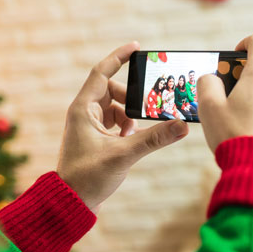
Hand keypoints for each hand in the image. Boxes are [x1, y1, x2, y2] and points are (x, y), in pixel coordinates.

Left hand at [57, 43, 188, 211]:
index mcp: (83, 109)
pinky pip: (115, 123)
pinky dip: (127, 128)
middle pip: (113, 92)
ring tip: (139, 132)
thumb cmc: (88, 178)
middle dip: (132, 98)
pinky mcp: (96, 140)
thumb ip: (154, 139)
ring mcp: (89, 127)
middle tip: (150, 106)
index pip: (102, 72)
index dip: (119, 58)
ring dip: (131, 116)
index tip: (137, 47)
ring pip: (116, 109)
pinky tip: (134, 140)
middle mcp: (84, 113)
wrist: (70, 204)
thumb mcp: (124, 155)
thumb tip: (182, 126)